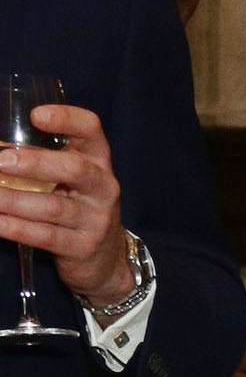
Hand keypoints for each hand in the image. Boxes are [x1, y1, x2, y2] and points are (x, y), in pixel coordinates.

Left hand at [0, 103, 130, 306]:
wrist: (105, 260)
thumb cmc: (77, 206)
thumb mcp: (70, 179)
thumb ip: (42, 161)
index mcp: (98, 160)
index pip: (90, 130)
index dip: (66, 118)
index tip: (36, 116)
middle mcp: (103, 187)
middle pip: (74, 169)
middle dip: (35, 164)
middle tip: (1, 161)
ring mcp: (96, 219)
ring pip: (54, 207)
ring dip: (15, 201)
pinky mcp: (83, 247)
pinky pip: (46, 236)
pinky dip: (17, 228)